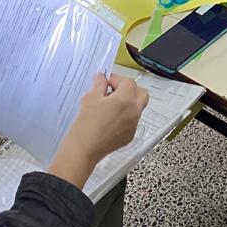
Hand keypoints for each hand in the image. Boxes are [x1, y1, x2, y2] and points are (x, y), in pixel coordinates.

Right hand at [48, 73, 148, 188]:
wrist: (85, 148)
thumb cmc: (87, 123)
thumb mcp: (90, 98)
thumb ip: (99, 84)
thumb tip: (102, 77)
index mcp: (126, 99)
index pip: (128, 82)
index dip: (116, 79)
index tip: (106, 81)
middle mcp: (134, 111)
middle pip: (141, 94)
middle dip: (130, 89)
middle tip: (114, 90)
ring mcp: (133, 125)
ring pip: (137, 108)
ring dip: (128, 103)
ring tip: (110, 106)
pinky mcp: (129, 136)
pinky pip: (131, 121)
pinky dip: (124, 117)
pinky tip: (109, 120)